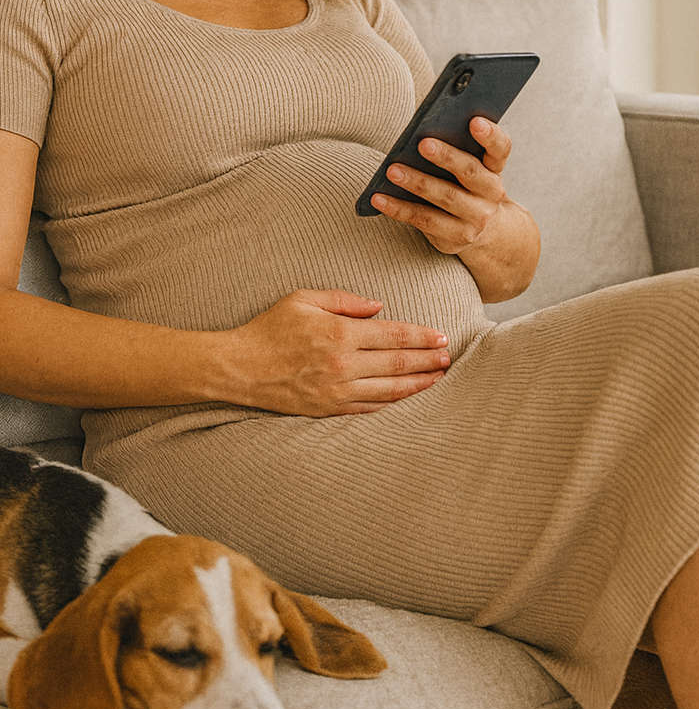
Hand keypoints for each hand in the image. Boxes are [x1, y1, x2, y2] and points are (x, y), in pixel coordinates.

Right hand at [220, 289, 450, 416]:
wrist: (239, 368)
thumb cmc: (270, 329)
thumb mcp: (303, 298)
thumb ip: (345, 299)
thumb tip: (379, 306)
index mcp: (339, 333)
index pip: (393, 335)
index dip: (421, 336)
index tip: (440, 335)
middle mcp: (343, 364)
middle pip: (398, 363)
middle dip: (428, 359)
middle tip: (449, 356)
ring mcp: (337, 390)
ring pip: (390, 389)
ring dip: (419, 383)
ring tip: (439, 377)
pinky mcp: (330, 410)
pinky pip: (371, 407)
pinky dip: (394, 402)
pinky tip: (409, 396)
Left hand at [370, 117, 510, 255]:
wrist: (481, 231)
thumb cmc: (464, 187)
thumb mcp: (470, 168)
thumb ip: (456, 149)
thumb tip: (419, 133)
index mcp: (495, 168)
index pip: (500, 148)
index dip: (490, 135)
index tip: (474, 120)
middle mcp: (492, 193)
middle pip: (470, 172)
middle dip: (446, 157)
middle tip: (423, 144)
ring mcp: (476, 218)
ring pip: (445, 197)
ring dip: (417, 182)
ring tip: (392, 170)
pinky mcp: (455, 237)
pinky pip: (424, 220)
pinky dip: (399, 209)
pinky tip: (378, 198)